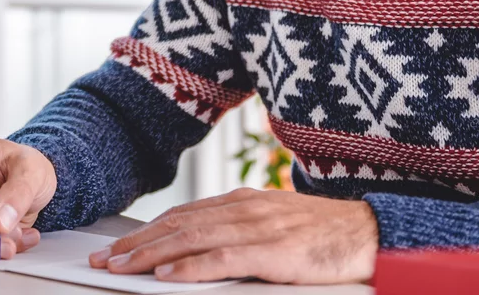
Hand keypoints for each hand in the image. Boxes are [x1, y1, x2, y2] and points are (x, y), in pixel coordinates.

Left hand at [89, 188, 376, 283]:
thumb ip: (240, 235)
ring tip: (121, 268)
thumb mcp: (276, 228)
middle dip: (136, 244)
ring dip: (151, 255)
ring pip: (191, 239)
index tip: (118, 248)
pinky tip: (168, 276)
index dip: (147, 232)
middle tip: (104, 260)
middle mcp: (244, 209)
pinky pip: (224, 259)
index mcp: (243, 203)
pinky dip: (191, 267)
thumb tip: (200, 254)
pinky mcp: (274, 251)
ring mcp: (258, 228)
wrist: (374, 232)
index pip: (183, 216)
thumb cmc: (326, 236)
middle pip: (178, 225)